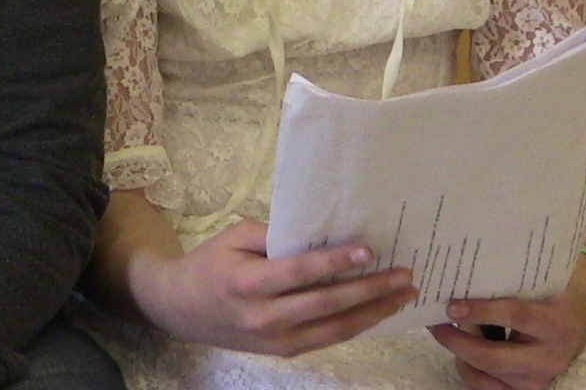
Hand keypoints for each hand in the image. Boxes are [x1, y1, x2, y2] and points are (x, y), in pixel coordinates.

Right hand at [132, 218, 416, 357]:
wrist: (182, 309)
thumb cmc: (209, 264)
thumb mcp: (233, 237)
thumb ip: (273, 236)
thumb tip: (319, 233)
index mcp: (247, 283)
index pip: (300, 273)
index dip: (335, 263)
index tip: (369, 251)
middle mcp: (264, 318)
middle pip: (326, 305)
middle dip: (370, 290)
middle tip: (404, 275)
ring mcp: (276, 341)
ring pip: (335, 329)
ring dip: (373, 313)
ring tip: (402, 296)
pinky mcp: (284, 352)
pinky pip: (327, 338)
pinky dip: (356, 324)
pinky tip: (377, 311)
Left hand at [428, 254, 585, 389]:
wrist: (581, 315)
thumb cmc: (557, 287)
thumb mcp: (543, 276)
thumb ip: (512, 271)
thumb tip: (471, 246)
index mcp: (557, 323)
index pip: (516, 316)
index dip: (481, 311)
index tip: (451, 305)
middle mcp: (550, 358)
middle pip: (495, 357)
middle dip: (458, 341)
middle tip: (434, 322)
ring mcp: (540, 379)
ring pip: (489, 375)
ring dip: (460, 355)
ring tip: (442, 332)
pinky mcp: (528, 389)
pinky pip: (490, 389)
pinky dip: (469, 372)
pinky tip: (459, 354)